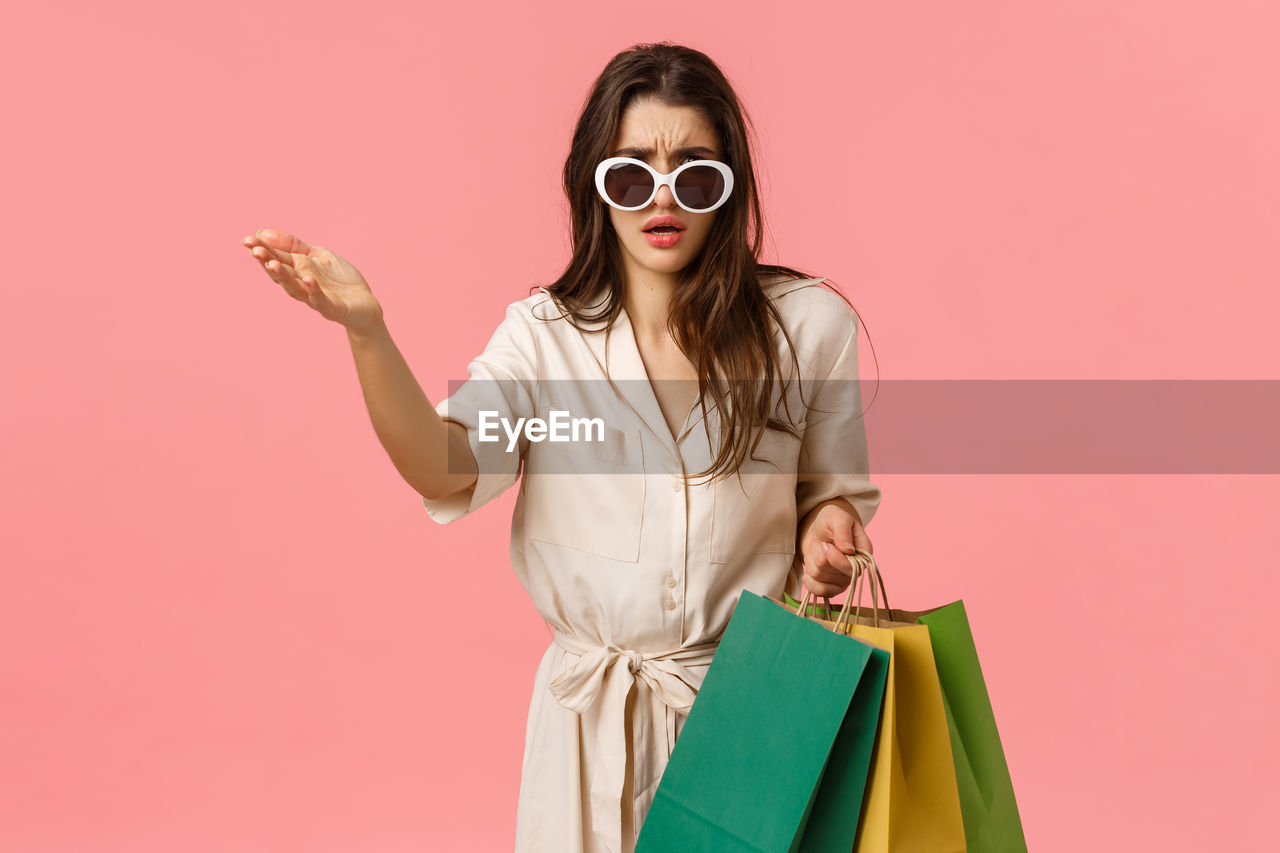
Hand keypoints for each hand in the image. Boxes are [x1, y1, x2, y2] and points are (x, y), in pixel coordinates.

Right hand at [243, 228, 382, 331]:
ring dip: (283, 276)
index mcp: (298, 271)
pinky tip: (308, 279)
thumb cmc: (340, 280)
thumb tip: (264, 232)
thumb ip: (294, 246)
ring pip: (295, 288)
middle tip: (255, 250)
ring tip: (272, 263)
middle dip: (267, 262)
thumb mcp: (318, 256)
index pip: (276, 259)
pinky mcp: (332, 309)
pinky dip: (313, 290)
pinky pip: (321, 300)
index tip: (247, 240)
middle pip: (281, 274)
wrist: (365, 305)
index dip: (262, 250)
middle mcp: (302, 285)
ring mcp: (316, 298)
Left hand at [797, 499, 872, 597]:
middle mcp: (856, 569)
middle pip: (832, 573)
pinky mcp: (831, 587)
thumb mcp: (837, 517)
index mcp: (864, 552)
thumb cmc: (830, 521)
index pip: (852, 567)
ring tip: (817, 551)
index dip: (834, 558)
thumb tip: (848, 550)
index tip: (825, 544)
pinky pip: (819, 592)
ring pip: (820, 579)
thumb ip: (843, 531)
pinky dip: (809, 581)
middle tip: (821, 544)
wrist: (818, 529)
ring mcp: (844, 580)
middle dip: (819, 555)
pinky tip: (808, 571)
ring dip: (811, 562)